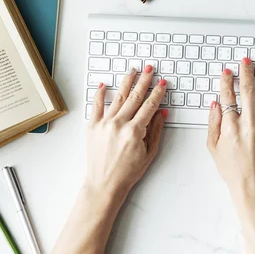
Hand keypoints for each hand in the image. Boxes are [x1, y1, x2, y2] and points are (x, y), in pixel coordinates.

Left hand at [85, 65, 167, 195]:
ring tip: (132, 71)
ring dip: (126, 83)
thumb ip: (156, 130)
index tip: (162, 83)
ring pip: (118, 98)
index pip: (149, 106)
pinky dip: (100, 94)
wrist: (104, 184)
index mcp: (134, 131)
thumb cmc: (128, 172)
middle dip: (143, 81)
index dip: (157, 93)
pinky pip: (96, 106)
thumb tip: (162, 112)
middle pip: (134, 97)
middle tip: (149, 69)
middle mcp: (118, 124)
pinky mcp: (92, 127)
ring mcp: (104, 124)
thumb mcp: (149, 153)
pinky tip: (104, 85)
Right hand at [207, 58, 254, 196]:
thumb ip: (213, 123)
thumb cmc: (232, 170)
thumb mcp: (214, 147)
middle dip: (246, 72)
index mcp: (231, 125)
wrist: (253, 186)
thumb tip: (215, 104)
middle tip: (246, 61)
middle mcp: (248, 123)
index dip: (226, 80)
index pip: (228, 95)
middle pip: (247, 90)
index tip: (227, 71)